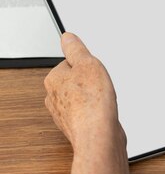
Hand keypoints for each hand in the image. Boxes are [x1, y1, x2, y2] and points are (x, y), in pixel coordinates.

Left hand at [44, 32, 121, 150]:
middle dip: (90, 81)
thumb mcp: (87, 63)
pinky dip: (95, 109)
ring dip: (94, 96)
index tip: (93, 69)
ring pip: (82, 96)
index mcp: (53, 79)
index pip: (70, 62)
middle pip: (76, 79)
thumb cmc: (92, 102)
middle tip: (99, 84)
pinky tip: (103, 111)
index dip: (86, 64)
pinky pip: (87, 110)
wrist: (98, 135)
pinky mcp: (75, 125)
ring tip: (102, 98)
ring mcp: (64, 113)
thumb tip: (67, 37)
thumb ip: (76, 48)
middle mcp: (54, 97)